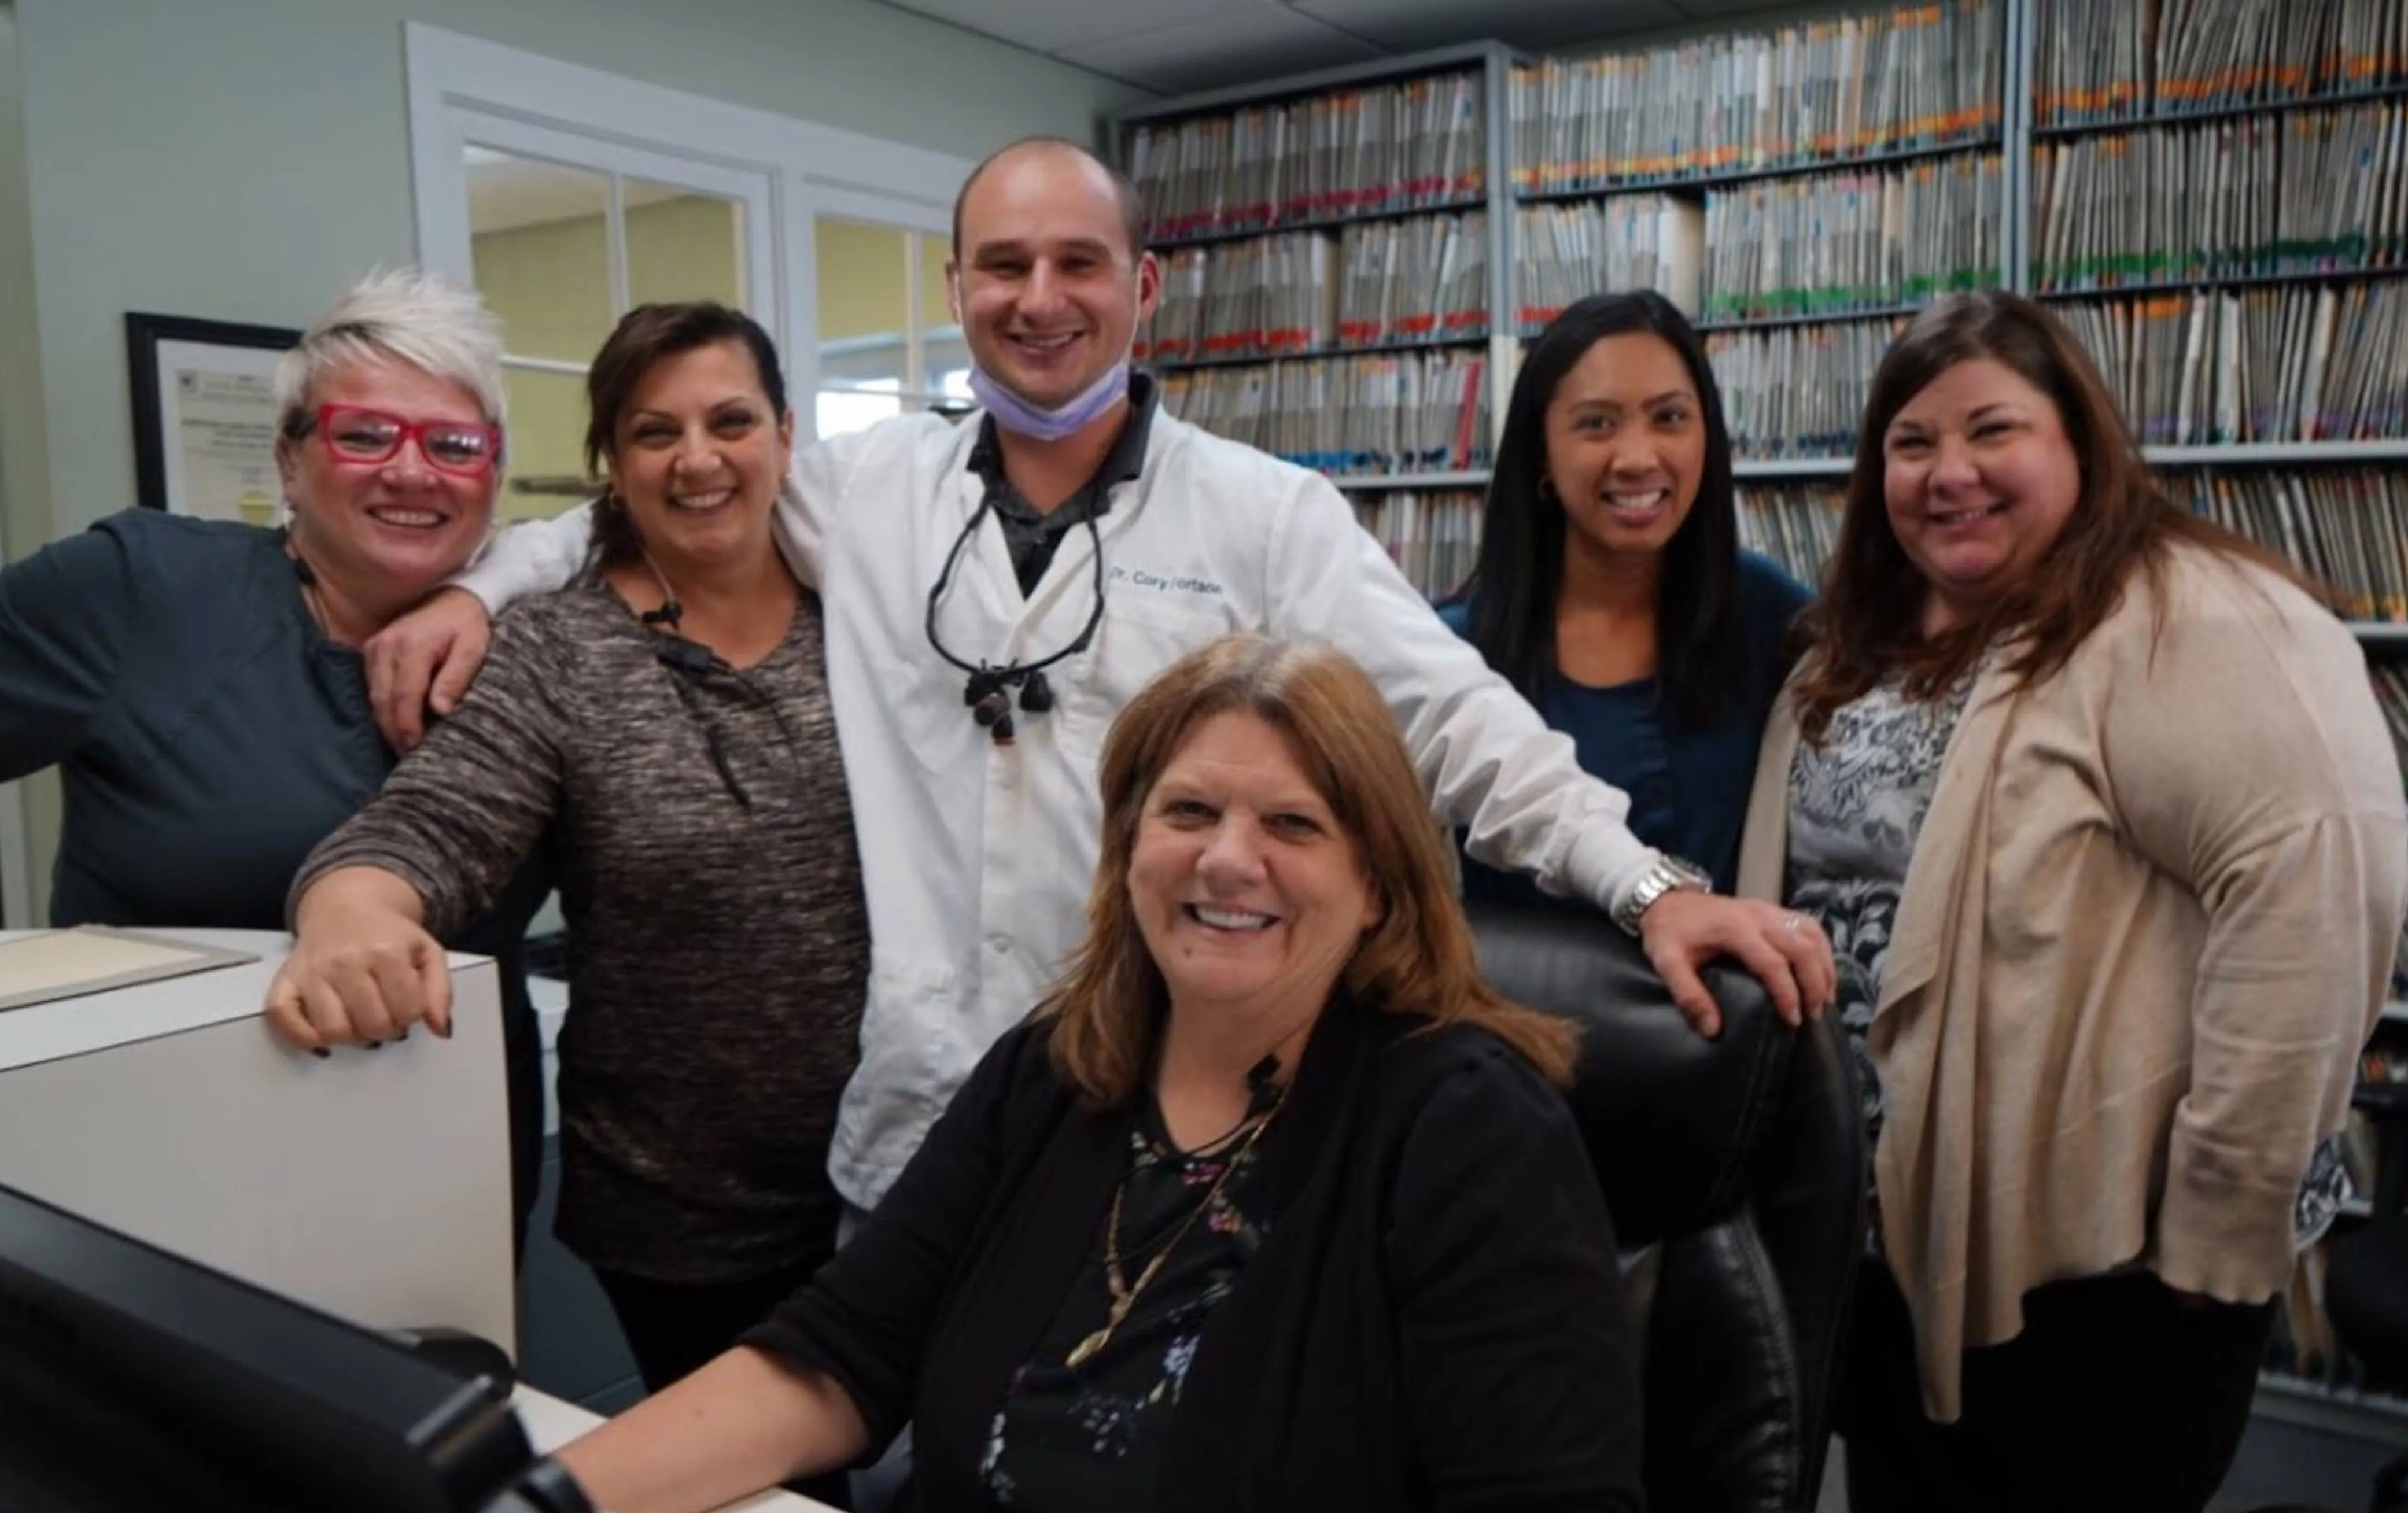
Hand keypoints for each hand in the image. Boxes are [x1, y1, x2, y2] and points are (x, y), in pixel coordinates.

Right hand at [264, 907, 454, 1051]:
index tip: (406, 1006)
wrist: (346, 906)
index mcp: (386, 951)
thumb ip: (441, 991)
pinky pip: (284, 1021)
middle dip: (385, 1029)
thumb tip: (442, 1031)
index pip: (407, 1011)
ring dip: (351, 1037)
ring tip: (359, 1022)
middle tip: (385, 1017)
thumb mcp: (427, 952)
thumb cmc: (389, 935)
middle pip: (372, 1025)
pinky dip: (304, 1037)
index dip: (411, 1016)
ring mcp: (312, 972)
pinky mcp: (285, 981)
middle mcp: (346, 961)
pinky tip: (324, 1036)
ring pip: (333, 1030)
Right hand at [364, 587, 491, 750]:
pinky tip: (395, 721)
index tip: (414, 748)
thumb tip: (439, 710)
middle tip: (407, 754)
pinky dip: (382, 705)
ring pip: (374, 695)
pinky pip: (371, 685)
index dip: (407, 725)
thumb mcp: (473, 649)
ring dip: (386, 721)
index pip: (404, 695)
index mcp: (413, 645)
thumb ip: (456, 678)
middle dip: (393, 730)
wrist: (454, 598)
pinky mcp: (372, 649)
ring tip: (402, 744)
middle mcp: (387, 645)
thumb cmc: (467, 626)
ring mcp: (376, 646)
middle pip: (383, 699)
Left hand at [1637, 891, 1835, 1038]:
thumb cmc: (1668, 932)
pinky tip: (1823, 971)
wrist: (1666, 898)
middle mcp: (1759, 915)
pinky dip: (1822, 949)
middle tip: (1813, 1015)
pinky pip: (1808, 925)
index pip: (1773, 962)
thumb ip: (1688, 996)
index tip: (1793, 1020)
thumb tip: (1713, 1030)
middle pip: (1802, 947)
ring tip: (1824, 999)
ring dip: (1824, 966)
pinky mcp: (1773, 909)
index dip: (1788, 993)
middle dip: (1814, 984)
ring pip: (1811, 934)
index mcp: (1735, 928)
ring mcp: (1769, 909)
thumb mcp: (1667, 963)